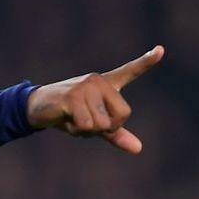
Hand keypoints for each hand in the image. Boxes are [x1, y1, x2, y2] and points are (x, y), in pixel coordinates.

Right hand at [26, 45, 164, 153]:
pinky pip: (86, 125)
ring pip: (101, 124)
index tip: (161, 50)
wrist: (36, 107)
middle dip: (106, 128)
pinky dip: (76, 130)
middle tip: (86, 121)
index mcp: (106, 84)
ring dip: (86, 131)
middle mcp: (98, 82)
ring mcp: (86, 87)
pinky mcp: (73, 97)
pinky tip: (66, 119)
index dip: (146, 62)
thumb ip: (116, 133)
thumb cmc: (67, 114)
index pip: (130, 71)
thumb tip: (138, 149)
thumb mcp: (94, 124)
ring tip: (72, 119)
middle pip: (121, 116)